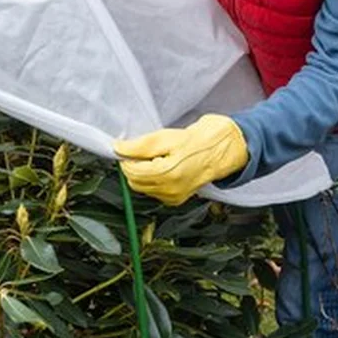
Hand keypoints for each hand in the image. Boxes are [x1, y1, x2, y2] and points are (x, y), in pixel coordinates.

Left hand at [114, 114, 247, 205]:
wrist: (219, 150)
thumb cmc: (196, 142)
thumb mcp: (165, 137)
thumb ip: (139, 145)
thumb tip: (118, 148)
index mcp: (167, 174)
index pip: (131, 171)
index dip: (127, 158)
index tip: (130, 148)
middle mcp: (170, 190)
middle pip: (135, 182)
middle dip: (135, 167)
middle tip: (145, 152)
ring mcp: (174, 197)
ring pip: (143, 188)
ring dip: (144, 174)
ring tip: (159, 159)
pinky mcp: (176, 200)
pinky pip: (154, 192)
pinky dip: (153, 181)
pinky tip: (165, 168)